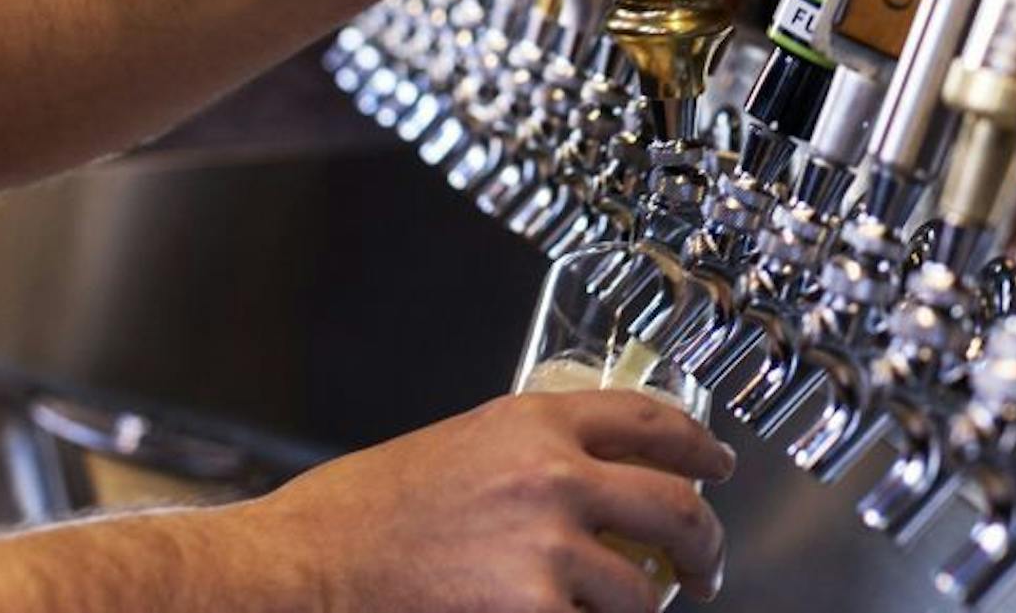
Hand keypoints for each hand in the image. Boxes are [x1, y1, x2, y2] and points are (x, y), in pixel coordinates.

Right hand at [245, 390, 734, 612]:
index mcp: (532, 423)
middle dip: (704, 543)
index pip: (650, 420)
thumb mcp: (455, 450)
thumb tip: (580, 479)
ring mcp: (548, 550)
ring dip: (646, 607)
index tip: (716, 466)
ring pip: (642, 588)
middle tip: (705, 565)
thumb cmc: (355, 515)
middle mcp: (553, 477)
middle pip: (674, 504)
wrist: (299, 568)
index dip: (698, 446)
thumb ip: (526, 456)